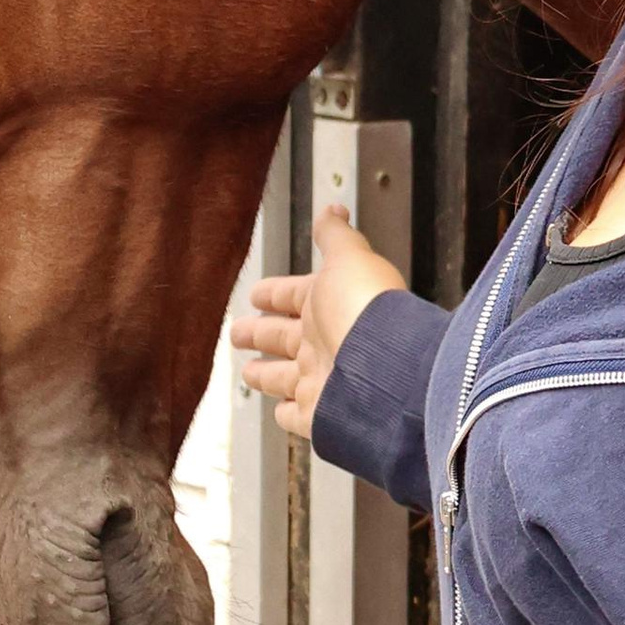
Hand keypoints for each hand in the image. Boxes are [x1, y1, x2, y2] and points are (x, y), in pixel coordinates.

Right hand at [229, 204, 407, 444]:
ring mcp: (322, 381)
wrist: (387, 371)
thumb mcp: (347, 259)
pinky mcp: (319, 415)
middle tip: (238, 332)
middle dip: (260, 333)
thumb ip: (335, 236)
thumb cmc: (367, 312)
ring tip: (247, 372)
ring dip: (265, 375)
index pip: (293, 296)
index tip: (256, 294)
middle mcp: (326, 343)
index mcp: (328, 305)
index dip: (274, 294)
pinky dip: (285, 414)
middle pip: (283, 337)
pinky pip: (297, 416)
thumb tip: (335, 208)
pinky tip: (278, 411)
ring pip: (284, 377)